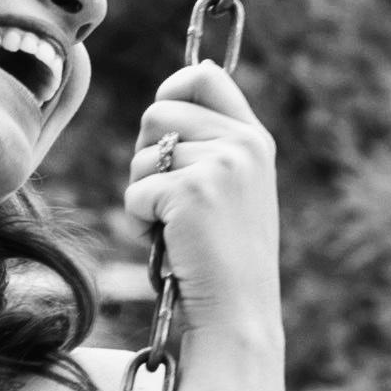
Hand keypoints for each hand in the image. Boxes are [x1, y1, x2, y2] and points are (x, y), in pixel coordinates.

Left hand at [119, 62, 282, 347]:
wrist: (238, 314)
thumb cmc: (224, 259)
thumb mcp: (232, 189)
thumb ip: (210, 144)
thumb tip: (170, 96)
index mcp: (255, 139)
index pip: (205, 76)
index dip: (172, 91)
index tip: (162, 132)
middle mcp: (243, 144)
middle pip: (158, 112)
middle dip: (146, 154)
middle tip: (167, 198)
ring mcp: (221, 165)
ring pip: (142, 153)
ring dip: (142, 191)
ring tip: (173, 227)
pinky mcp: (192, 191)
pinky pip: (135, 191)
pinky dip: (140, 222)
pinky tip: (168, 244)